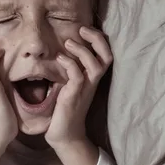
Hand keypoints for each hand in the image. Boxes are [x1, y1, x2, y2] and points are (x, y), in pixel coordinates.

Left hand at [45, 26, 112, 149]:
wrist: (65, 135)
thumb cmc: (64, 110)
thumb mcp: (68, 85)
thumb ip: (69, 70)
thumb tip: (58, 52)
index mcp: (93, 78)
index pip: (105, 55)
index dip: (99, 39)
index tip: (84, 30)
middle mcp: (93, 82)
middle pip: (107, 56)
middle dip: (96, 39)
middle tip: (81, 29)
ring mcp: (85, 89)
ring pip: (95, 64)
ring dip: (82, 50)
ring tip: (67, 43)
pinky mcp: (75, 95)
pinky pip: (77, 75)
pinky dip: (69, 64)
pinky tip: (59, 58)